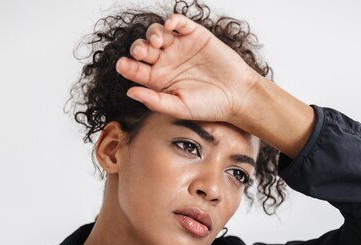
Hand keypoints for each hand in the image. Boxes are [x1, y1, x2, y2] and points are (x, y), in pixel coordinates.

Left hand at [115, 13, 258, 124]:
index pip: (137, 70)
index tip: (122, 65)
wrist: (237, 95)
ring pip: (157, 33)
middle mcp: (166, 62)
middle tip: (141, 52)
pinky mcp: (194, 35)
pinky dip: (172, 21)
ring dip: (152, 34)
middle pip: (143, 49)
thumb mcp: (179, 107)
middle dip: (139, 48)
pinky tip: (170, 27)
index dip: (127, 66)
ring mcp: (179, 47)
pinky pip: (179, 23)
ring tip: (158, 42)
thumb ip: (154, 101)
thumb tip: (129, 92)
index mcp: (158, 81)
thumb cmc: (209, 106)